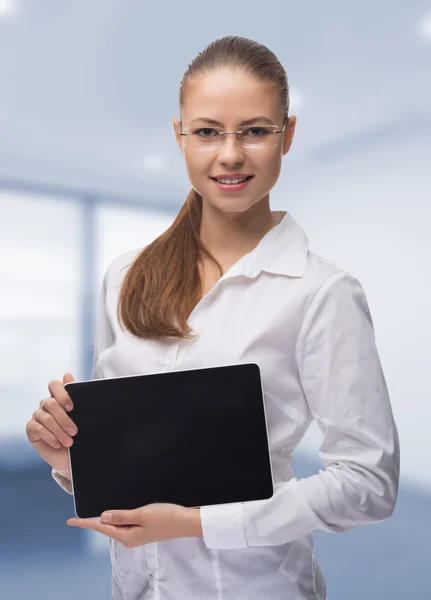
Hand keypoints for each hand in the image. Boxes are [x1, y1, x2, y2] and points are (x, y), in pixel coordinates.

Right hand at [25, 373, 77, 475]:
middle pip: (51, 403)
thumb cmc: (79, 434)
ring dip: (59, 431)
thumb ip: (77, 397)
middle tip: (75, 431)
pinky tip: (58, 444)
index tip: (72, 407)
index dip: (62, 394)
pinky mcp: (31, 429)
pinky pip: (38, 429)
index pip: (54, 386)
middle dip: (64, 419)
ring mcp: (38, 415)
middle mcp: (47, 404)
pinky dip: (50, 437)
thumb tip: (68, 374)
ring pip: (46, 418)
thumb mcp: (82, 417)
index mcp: (59, 397)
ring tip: (70, 442)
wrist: (72, 455)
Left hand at [66, 503, 202, 546]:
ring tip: (95, 511)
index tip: (70, 521)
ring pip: (116, 525)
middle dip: (94, 520)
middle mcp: (129, 538)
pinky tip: (115, 512)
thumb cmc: (166, 517)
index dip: (85, 523)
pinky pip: (124, 523)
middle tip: (80, 514)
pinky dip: (118, 516)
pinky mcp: (142, 530)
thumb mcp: (141, 514)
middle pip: (106, 527)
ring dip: (107, 517)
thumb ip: (121, 515)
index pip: (101, 528)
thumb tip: (102, 517)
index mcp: (127, 536)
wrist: (185, 521)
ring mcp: (136, 535)